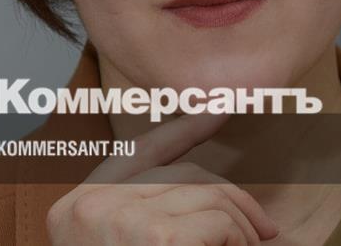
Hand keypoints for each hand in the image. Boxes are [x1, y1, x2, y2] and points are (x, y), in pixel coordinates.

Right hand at [46, 113, 279, 244]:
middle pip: (186, 176)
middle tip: (265, 235)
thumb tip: (225, 202)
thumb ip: (157, 217)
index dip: (183, 128)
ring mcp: (114, 218)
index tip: (221, 107)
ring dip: (240, 231)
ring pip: (209, 197)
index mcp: (75, 209)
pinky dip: (238, 243)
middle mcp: (87, 205)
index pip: (137, 151)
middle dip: (235, 203)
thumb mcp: (127, 243)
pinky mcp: (151, 237)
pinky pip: (218, 222)